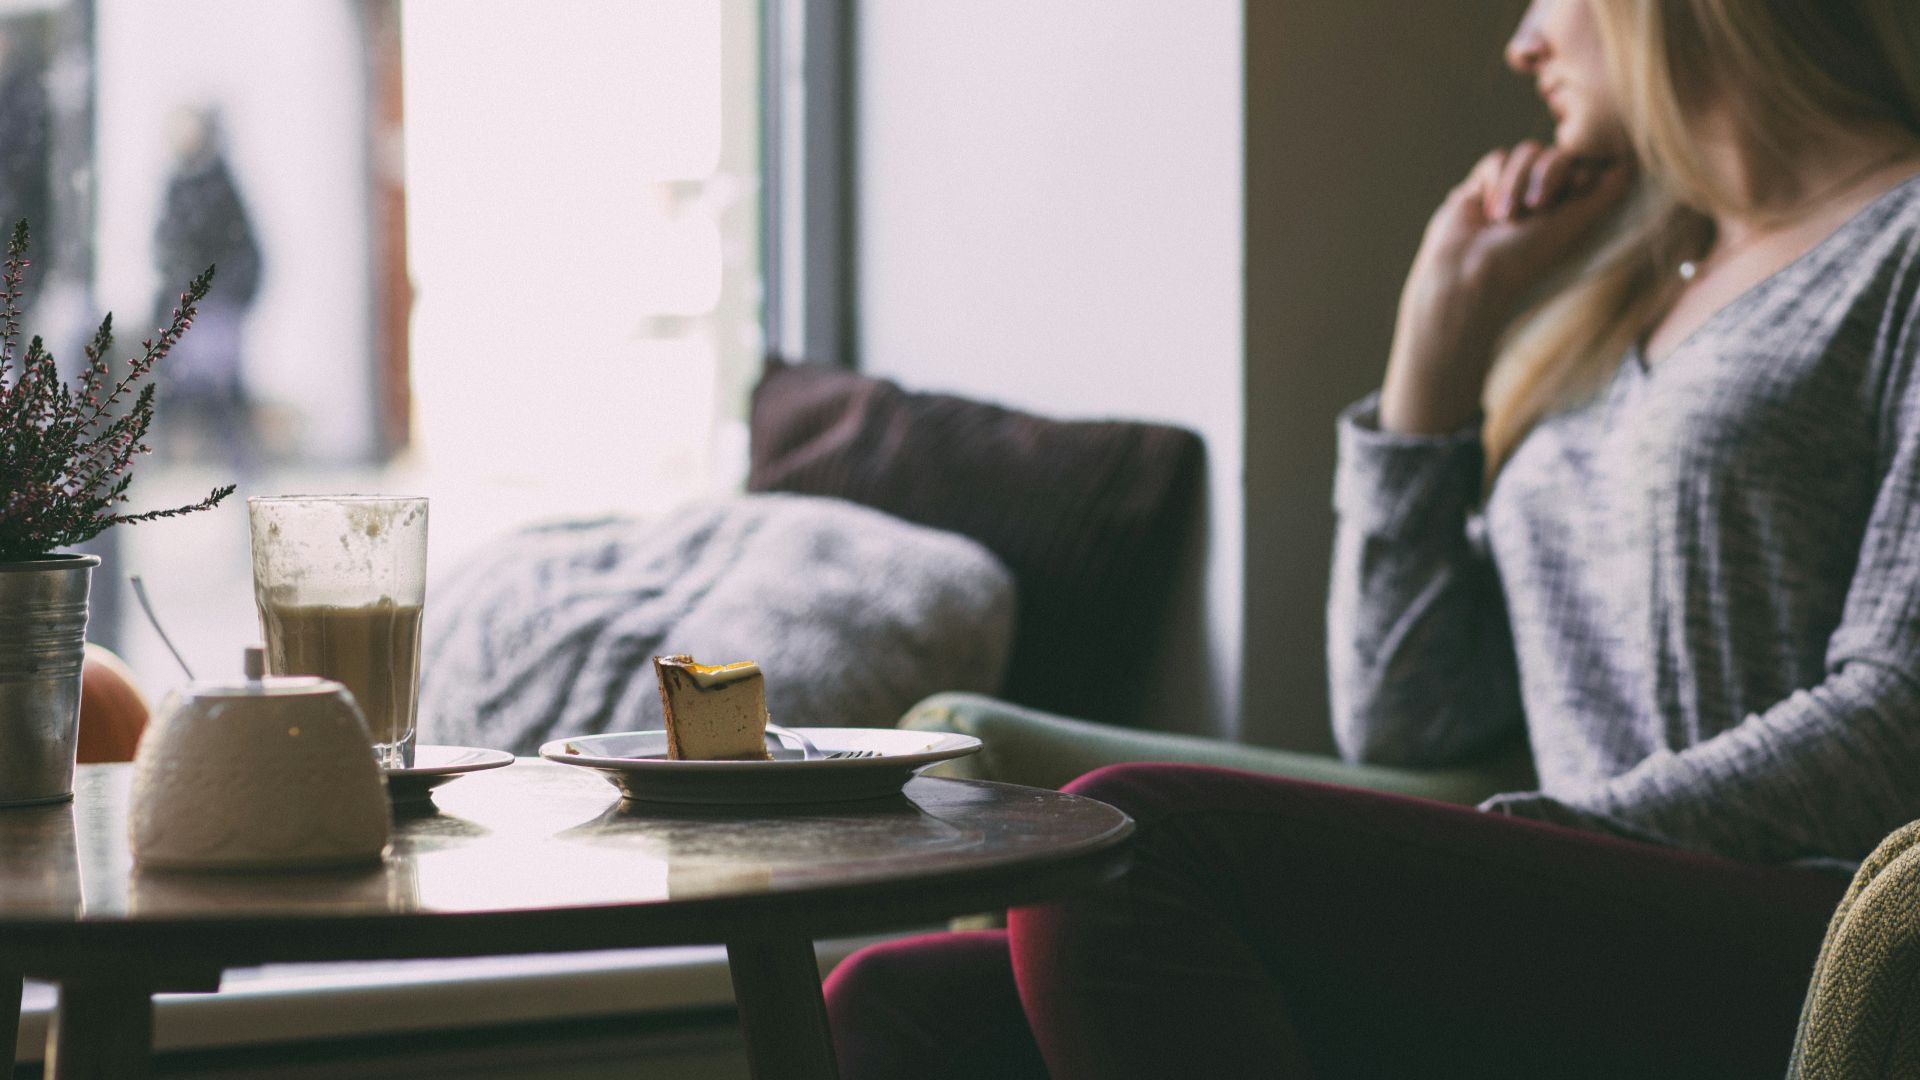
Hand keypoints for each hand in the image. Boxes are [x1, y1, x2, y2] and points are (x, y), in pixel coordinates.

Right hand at [1380, 142, 1634, 434]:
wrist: (1465, 273)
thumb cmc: (1524, 258)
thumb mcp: (1574, 226)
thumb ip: (1605, 195)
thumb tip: (1631, 164)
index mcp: (1571, 210)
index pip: (1586, 166)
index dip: (1579, 174)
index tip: (1574, 193)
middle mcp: (1545, 198)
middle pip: (1558, 154)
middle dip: (1546, 176)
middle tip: (1536, 208)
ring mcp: (1514, 190)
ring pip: (1528, 152)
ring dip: (1517, 183)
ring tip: (1504, 219)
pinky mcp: (1484, 185)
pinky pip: (1497, 159)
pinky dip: (1494, 182)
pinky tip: (1486, 212)